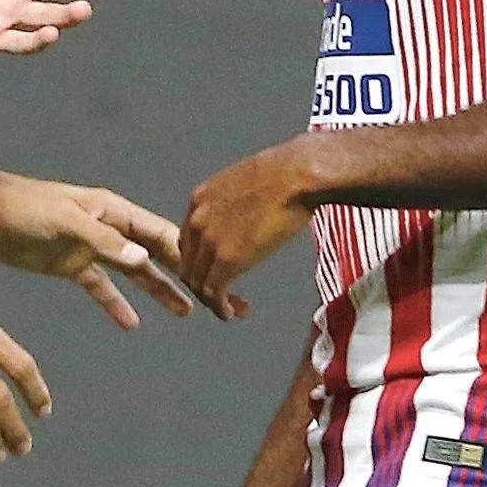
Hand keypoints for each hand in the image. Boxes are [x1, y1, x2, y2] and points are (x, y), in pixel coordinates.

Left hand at [0, 174, 209, 323]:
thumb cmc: (25, 207)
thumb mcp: (67, 222)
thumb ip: (105, 242)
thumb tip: (143, 258)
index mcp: (113, 210)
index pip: (160, 233)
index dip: (188, 254)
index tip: (215, 275)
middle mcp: (108, 228)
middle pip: (155, 253)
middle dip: (184, 274)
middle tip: (214, 298)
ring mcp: (91, 247)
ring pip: (134, 272)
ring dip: (158, 291)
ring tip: (187, 312)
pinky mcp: (70, 265)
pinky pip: (100, 287)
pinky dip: (116, 304)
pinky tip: (132, 323)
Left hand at [173, 137, 323, 311]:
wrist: (297, 174)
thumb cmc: (285, 173)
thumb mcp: (244, 183)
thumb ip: (234, 203)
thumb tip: (246, 216)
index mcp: (199, 200)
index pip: (188, 240)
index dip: (200, 261)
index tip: (214, 272)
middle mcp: (197, 220)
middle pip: (188, 263)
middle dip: (201, 283)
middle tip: (218, 297)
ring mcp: (209, 240)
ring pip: (198, 281)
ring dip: (211, 299)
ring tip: (226, 309)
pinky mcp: (227, 259)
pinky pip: (214, 291)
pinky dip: (219, 307)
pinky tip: (229, 314)